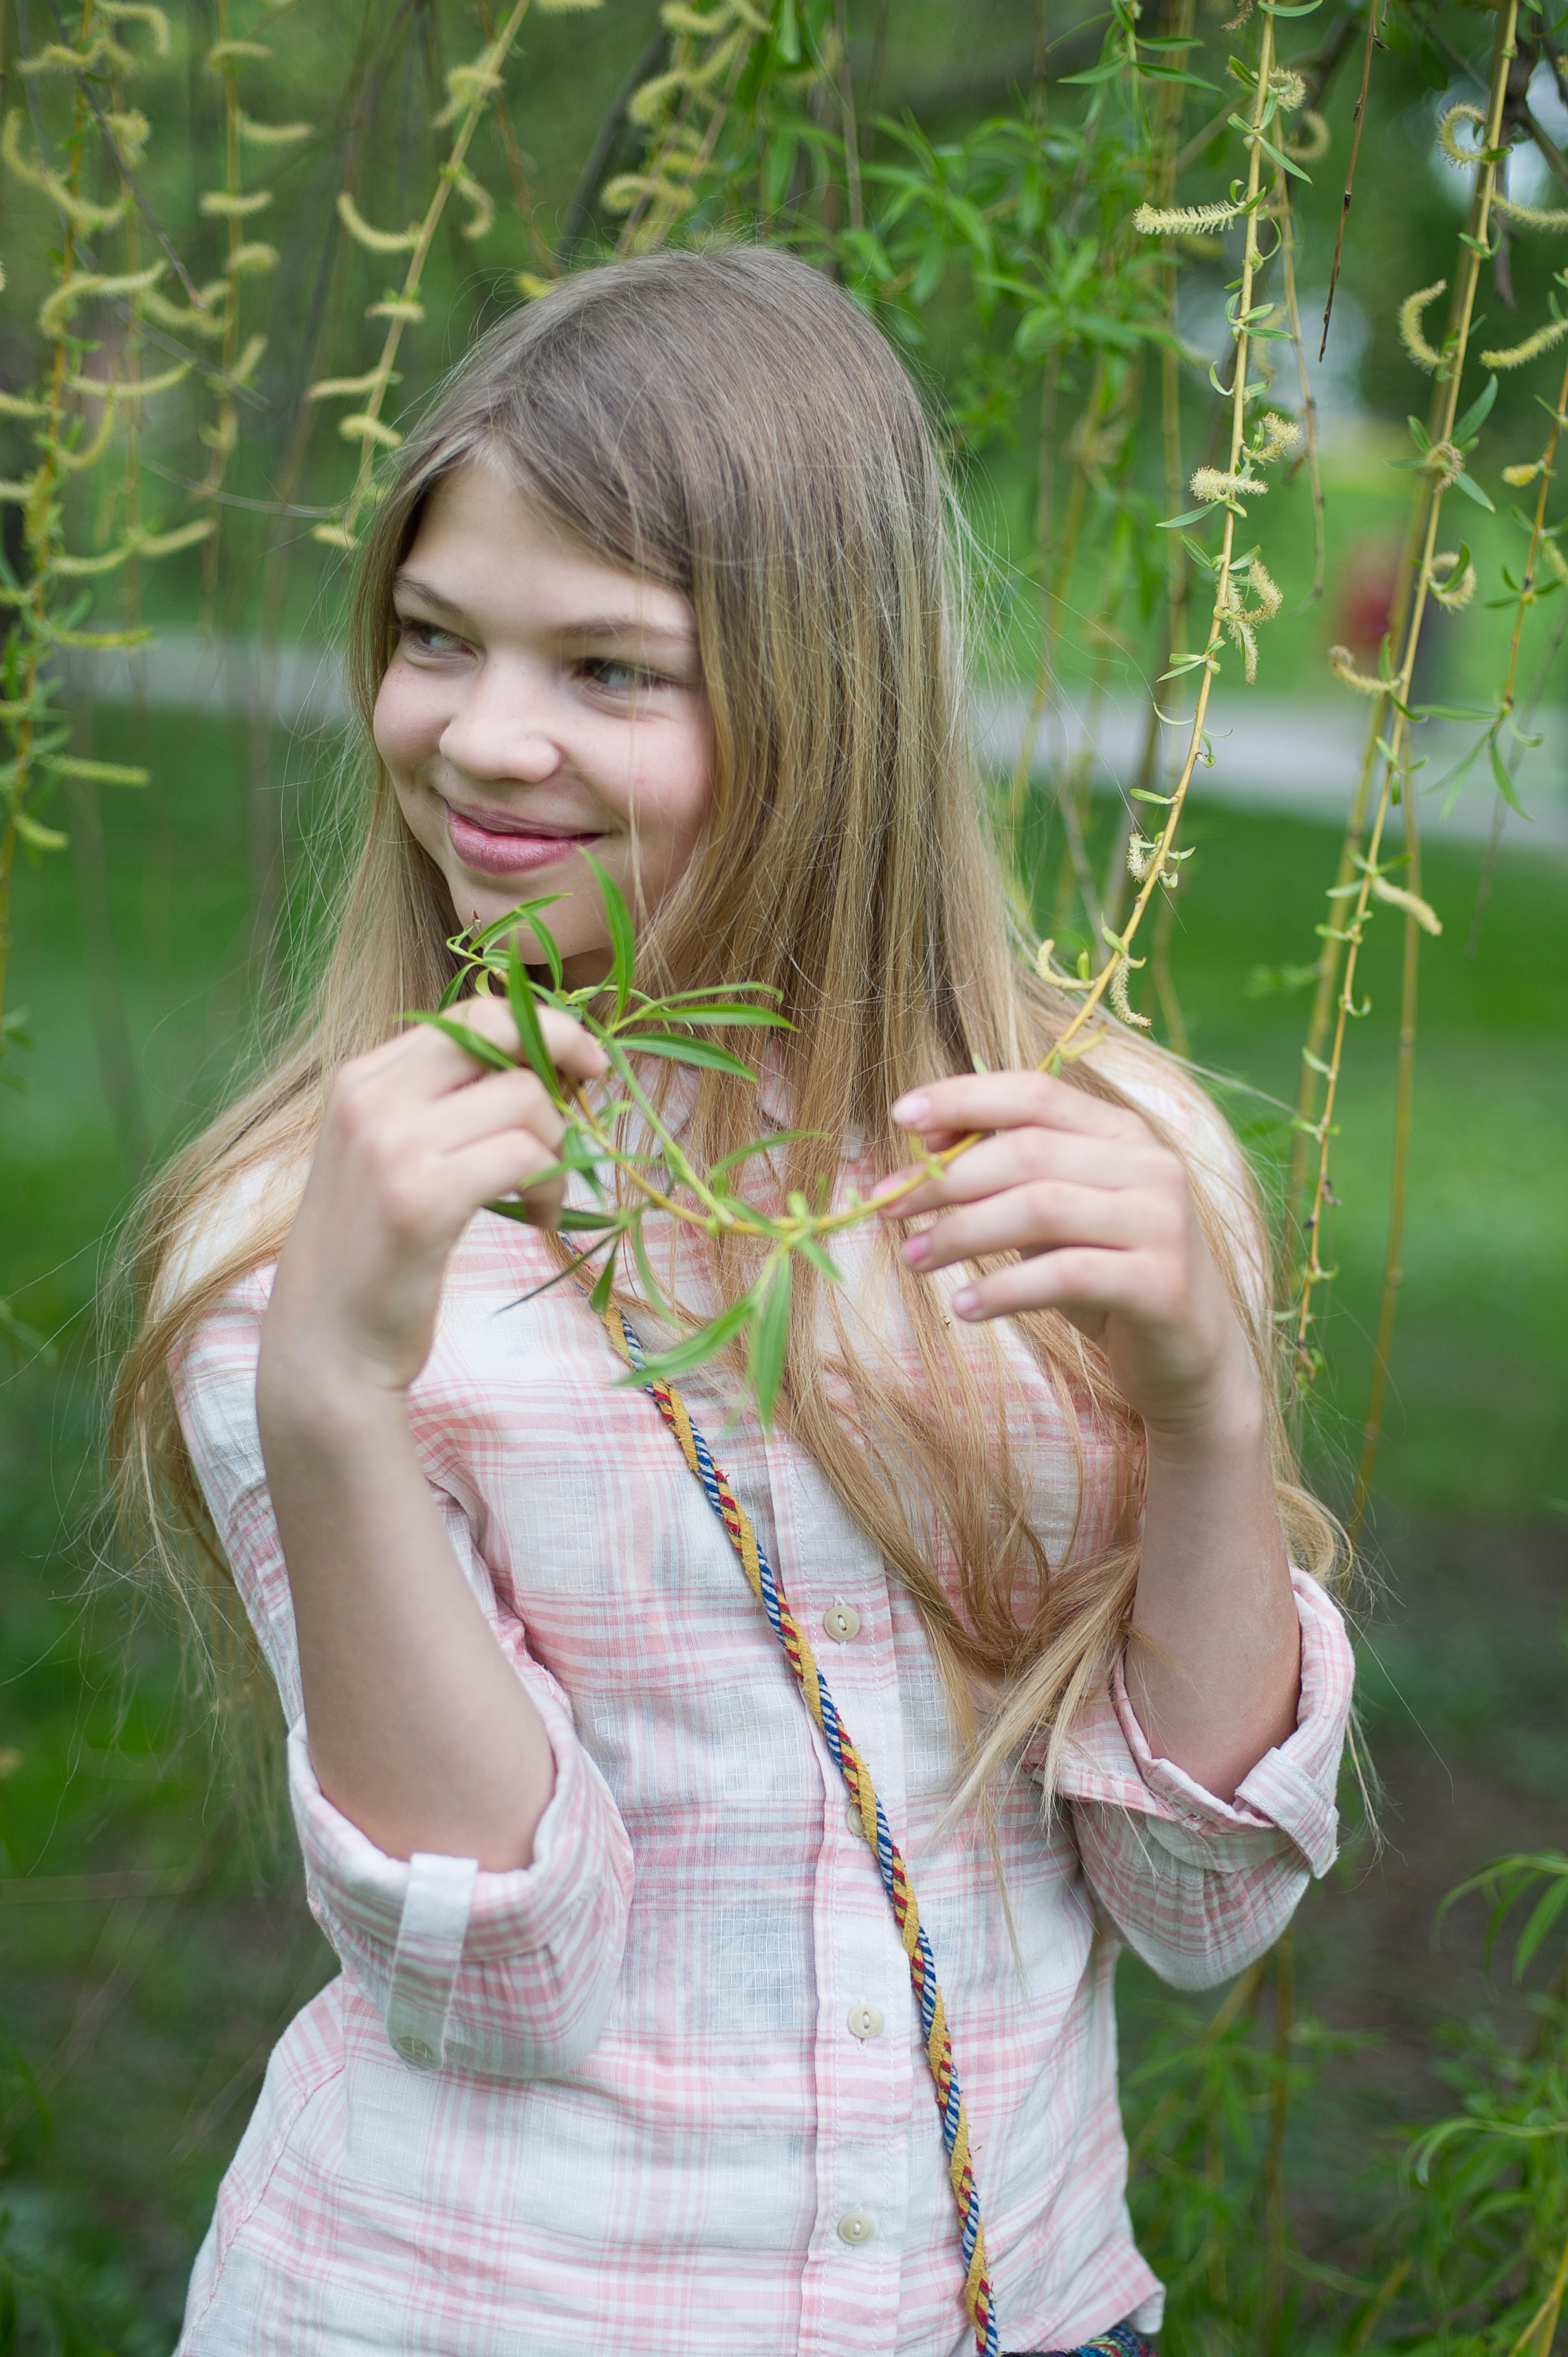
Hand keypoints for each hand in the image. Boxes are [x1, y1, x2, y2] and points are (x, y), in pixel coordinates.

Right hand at [259, 998, 606, 1413]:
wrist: (325, 1346)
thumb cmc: (372, 1255)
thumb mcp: (390, 1157)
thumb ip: (443, 1106)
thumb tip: (540, 1061)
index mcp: (362, 1079)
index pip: (470, 1012)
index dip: (541, 1028)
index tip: (580, 1063)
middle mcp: (369, 1097)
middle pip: (499, 1031)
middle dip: (563, 1059)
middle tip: (586, 1109)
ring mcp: (391, 1145)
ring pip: (525, 1098)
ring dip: (557, 1149)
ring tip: (543, 1196)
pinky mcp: (421, 1198)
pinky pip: (525, 1157)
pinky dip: (551, 1188)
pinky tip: (539, 1220)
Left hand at [876, 1070, 1261, 1448]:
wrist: (1188, 1360)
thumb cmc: (1105, 1279)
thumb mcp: (1055, 1219)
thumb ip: (1006, 1177)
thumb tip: (924, 1145)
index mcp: (1122, 1133)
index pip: (1035, 1091)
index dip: (963, 1098)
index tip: (899, 1117)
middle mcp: (1150, 1165)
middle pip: (1027, 1151)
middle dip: (944, 1179)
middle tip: (887, 1209)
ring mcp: (1162, 1222)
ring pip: (1040, 1208)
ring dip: (962, 1233)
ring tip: (913, 1260)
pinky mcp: (1161, 1284)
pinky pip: (1064, 1275)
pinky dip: (1003, 1289)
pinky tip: (963, 1306)